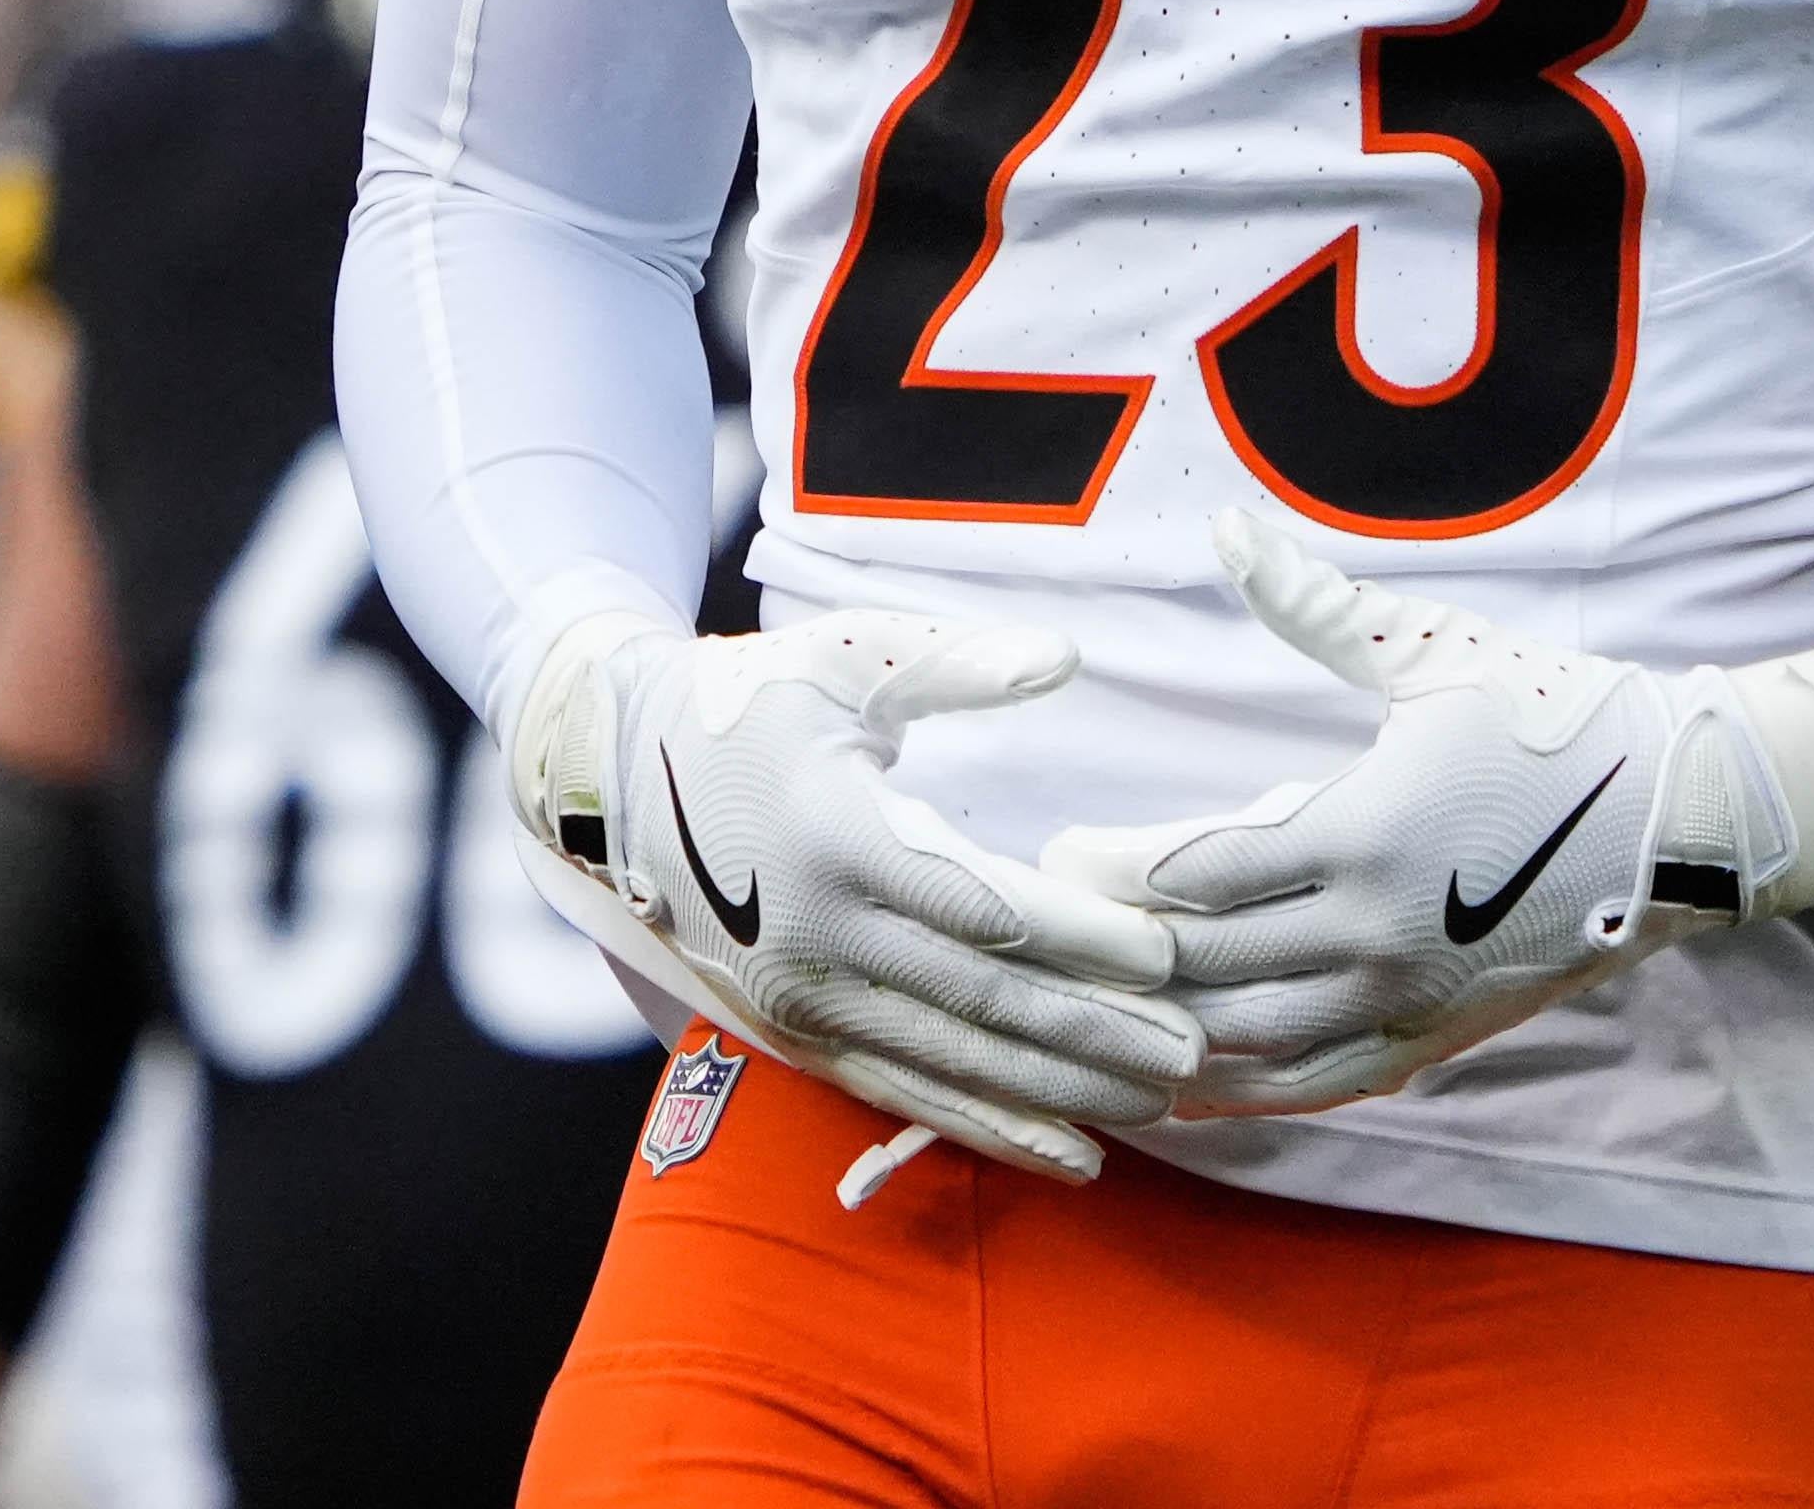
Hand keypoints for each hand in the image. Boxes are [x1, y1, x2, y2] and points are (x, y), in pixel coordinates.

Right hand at [499, 602, 1199, 1183]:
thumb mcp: (843, 658)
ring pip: (956, 1062)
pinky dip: (993, 1130)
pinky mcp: (795, 1038)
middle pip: (984, 1001)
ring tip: (1161, 1103)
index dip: (1082, 937)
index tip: (1171, 955)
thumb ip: (956, 663)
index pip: (986, 905)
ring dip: (1063, 1091)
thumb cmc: (747, 702)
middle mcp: (819, 937)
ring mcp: (803, 1000)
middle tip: (1199, 1051)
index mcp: (839, 839)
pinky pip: (907, 1097)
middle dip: (1097, 1033)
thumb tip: (1064, 657)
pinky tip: (1073, 1155)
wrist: (614, 775)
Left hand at [1044, 509, 1813, 1116]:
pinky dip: (1239, 1090)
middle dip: (1115, 952)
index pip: (1196, 878)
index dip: (1113, 870)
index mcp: (1361, 840)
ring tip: (1088, 1016)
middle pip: (1203, 970)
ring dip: (1162, 1037)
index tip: (1060, 848)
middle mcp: (1376, 940)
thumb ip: (1314, 603)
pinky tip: (1185, 1085)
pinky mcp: (1437, 1042)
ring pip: (1249, 1048)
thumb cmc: (1551, 716)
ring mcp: (1408, 1004)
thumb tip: (1225, 524)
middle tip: (1047, 925)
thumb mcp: (1429, 651)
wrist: (1682, 814)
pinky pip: (1315, 1085)